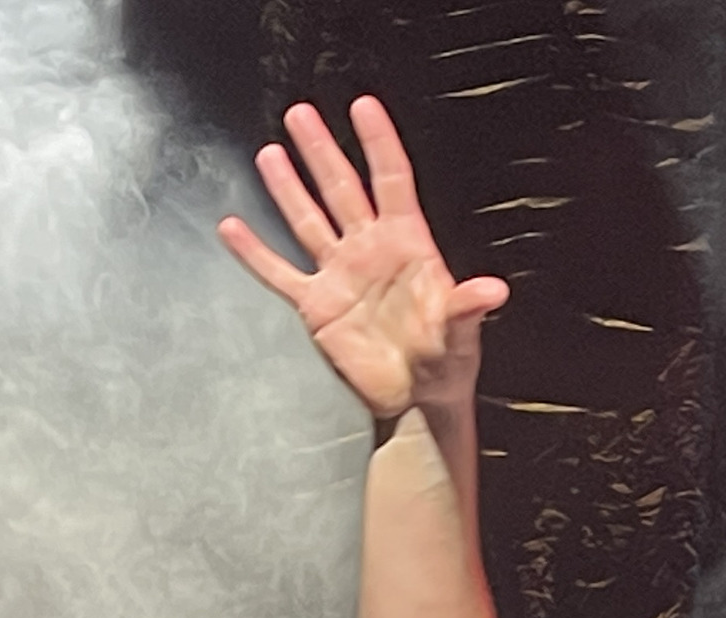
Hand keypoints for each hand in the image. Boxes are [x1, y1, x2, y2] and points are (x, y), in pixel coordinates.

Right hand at [217, 97, 509, 419]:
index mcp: (407, 246)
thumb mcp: (459, 333)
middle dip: (322, 151)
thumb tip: (493, 291)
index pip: (392, 181)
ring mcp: (340, 275)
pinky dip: (255, 253)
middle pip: (342, 189)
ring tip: (271, 153)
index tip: (364, 106)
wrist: (417, 402)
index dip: (379, 143)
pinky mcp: (317, 306)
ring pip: (308, 220)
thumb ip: (467, 307)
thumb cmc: (446, 364)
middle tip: (301, 113)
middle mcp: (370, 251)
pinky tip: (232, 227)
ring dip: (288, 187)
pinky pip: (280, 273)